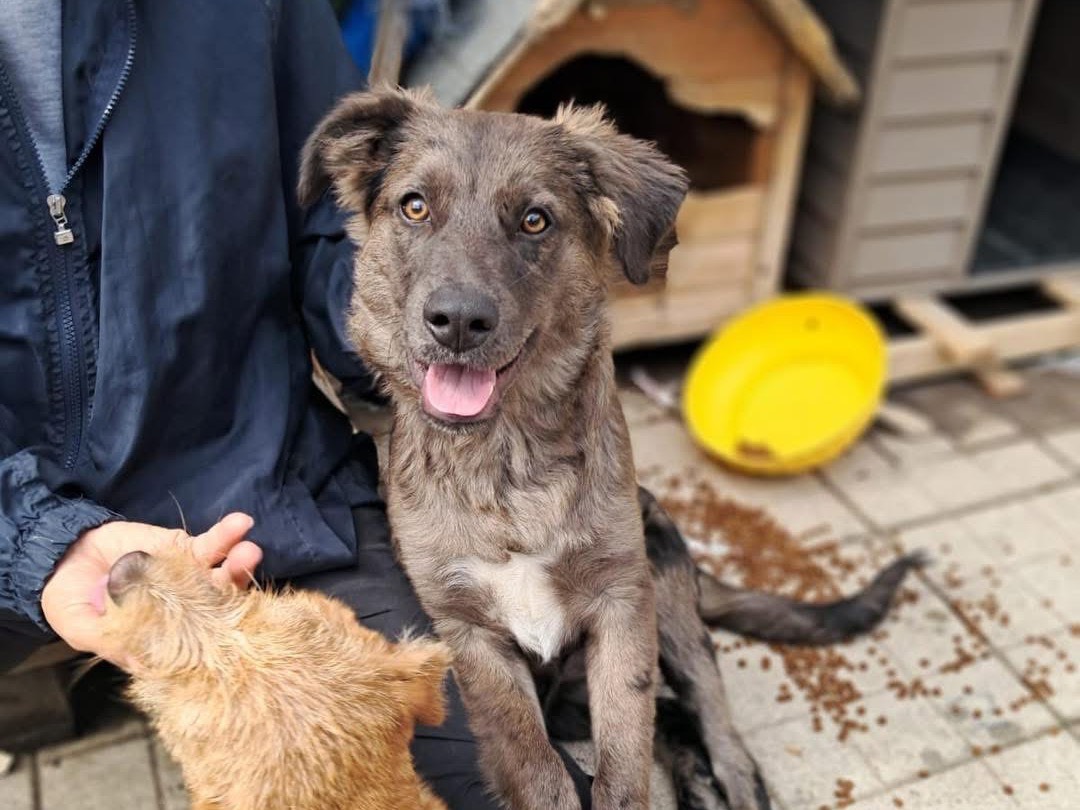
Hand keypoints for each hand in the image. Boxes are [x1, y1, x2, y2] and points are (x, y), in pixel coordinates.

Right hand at [41, 513, 262, 667]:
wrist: (65, 557)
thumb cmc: (73, 602)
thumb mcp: (83, 628)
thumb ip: (111, 641)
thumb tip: (142, 666)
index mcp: (165, 638)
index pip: (198, 643)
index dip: (217, 639)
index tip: (235, 634)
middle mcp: (186, 612)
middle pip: (222, 609)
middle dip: (238, 597)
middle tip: (251, 591)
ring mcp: (191, 580)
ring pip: (223, 574)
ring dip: (239, 563)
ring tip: (249, 552)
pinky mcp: (187, 550)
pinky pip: (212, 543)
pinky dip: (227, 534)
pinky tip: (241, 522)